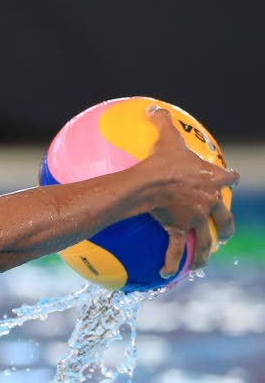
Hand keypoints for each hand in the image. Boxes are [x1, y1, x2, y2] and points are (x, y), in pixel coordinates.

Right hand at [141, 107, 237, 275]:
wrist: (153, 182)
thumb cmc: (162, 160)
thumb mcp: (164, 137)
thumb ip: (161, 122)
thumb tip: (152, 108)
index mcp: (212, 180)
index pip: (229, 178)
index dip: (230, 179)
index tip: (230, 180)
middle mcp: (209, 201)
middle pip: (224, 217)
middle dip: (226, 227)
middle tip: (224, 234)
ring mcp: (196, 218)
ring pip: (205, 239)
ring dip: (204, 252)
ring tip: (201, 263)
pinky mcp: (179, 229)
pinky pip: (175, 249)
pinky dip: (171, 262)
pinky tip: (166, 274)